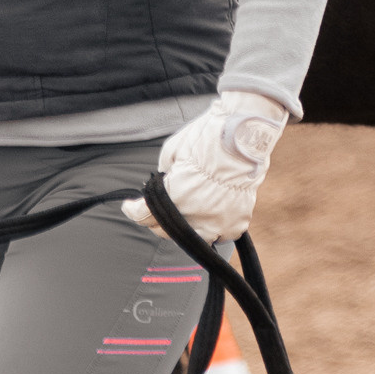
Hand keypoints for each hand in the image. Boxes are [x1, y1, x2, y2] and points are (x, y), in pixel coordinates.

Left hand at [122, 90, 288, 247]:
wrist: (244, 135)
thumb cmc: (207, 137)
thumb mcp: (172, 151)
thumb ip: (164, 174)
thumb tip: (165, 182)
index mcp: (174, 197)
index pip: (143, 215)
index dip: (133, 210)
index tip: (129, 207)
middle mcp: (193, 216)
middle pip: (166, 230)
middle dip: (158, 219)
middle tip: (158, 208)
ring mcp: (217, 223)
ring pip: (194, 239)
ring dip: (186, 228)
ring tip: (186, 215)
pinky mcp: (236, 223)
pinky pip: (221, 234)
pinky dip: (215, 227)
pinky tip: (211, 215)